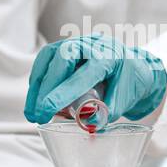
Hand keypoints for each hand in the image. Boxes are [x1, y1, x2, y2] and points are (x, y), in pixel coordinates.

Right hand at [24, 36, 166, 124]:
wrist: (135, 69)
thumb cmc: (129, 85)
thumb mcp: (124, 102)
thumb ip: (106, 113)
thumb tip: (87, 124)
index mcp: (111, 57)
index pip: (83, 74)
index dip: (62, 92)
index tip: (47, 111)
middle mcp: (93, 44)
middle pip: (62, 58)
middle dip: (46, 88)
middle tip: (38, 116)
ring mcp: (79, 42)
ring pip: (50, 56)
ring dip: (37, 85)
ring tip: (32, 112)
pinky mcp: (67, 46)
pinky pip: (46, 58)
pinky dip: (38, 78)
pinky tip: (35, 98)